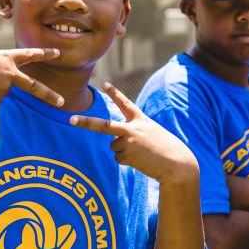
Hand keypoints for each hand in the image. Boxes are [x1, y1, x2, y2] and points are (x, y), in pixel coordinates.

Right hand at [0, 47, 63, 108]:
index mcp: (6, 57)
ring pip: (1, 93)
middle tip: (62, 103)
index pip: (30, 54)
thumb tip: (2, 92)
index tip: (58, 53)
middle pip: (34, 87)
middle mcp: (9, 72)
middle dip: (49, 95)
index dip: (45, 53)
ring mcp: (4, 87)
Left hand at [69, 83, 198, 184]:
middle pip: (103, 125)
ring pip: (114, 146)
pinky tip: (141, 161)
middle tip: (70, 120)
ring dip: (124, 151)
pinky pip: (118, 158)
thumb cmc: (166, 149)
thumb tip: (115, 143)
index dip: (115, 94)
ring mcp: (128, 142)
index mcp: (141, 119)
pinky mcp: (128, 155)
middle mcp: (132, 128)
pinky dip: (127, 161)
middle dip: (85, 122)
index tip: (105, 84)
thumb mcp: (152, 134)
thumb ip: (134, 133)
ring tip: (141, 153)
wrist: (177, 164)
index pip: (126, 104)